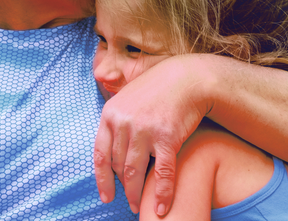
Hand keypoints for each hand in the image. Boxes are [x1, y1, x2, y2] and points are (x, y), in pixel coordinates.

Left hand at [94, 55, 213, 216]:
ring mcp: (144, 131)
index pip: (100, 154)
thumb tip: (109, 145)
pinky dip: (162, 194)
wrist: (187, 79)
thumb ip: (116, 118)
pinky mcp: (167, 138)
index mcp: (110, 113)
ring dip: (136, 194)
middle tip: (129, 201)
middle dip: (123, 187)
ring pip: (134, 173)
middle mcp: (123, 123)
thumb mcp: (128, 97)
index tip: (106, 196)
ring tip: (139, 207)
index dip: (102, 179)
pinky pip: (162, 174)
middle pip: (118, 165)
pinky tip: (162, 207)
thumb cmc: (157, 88)